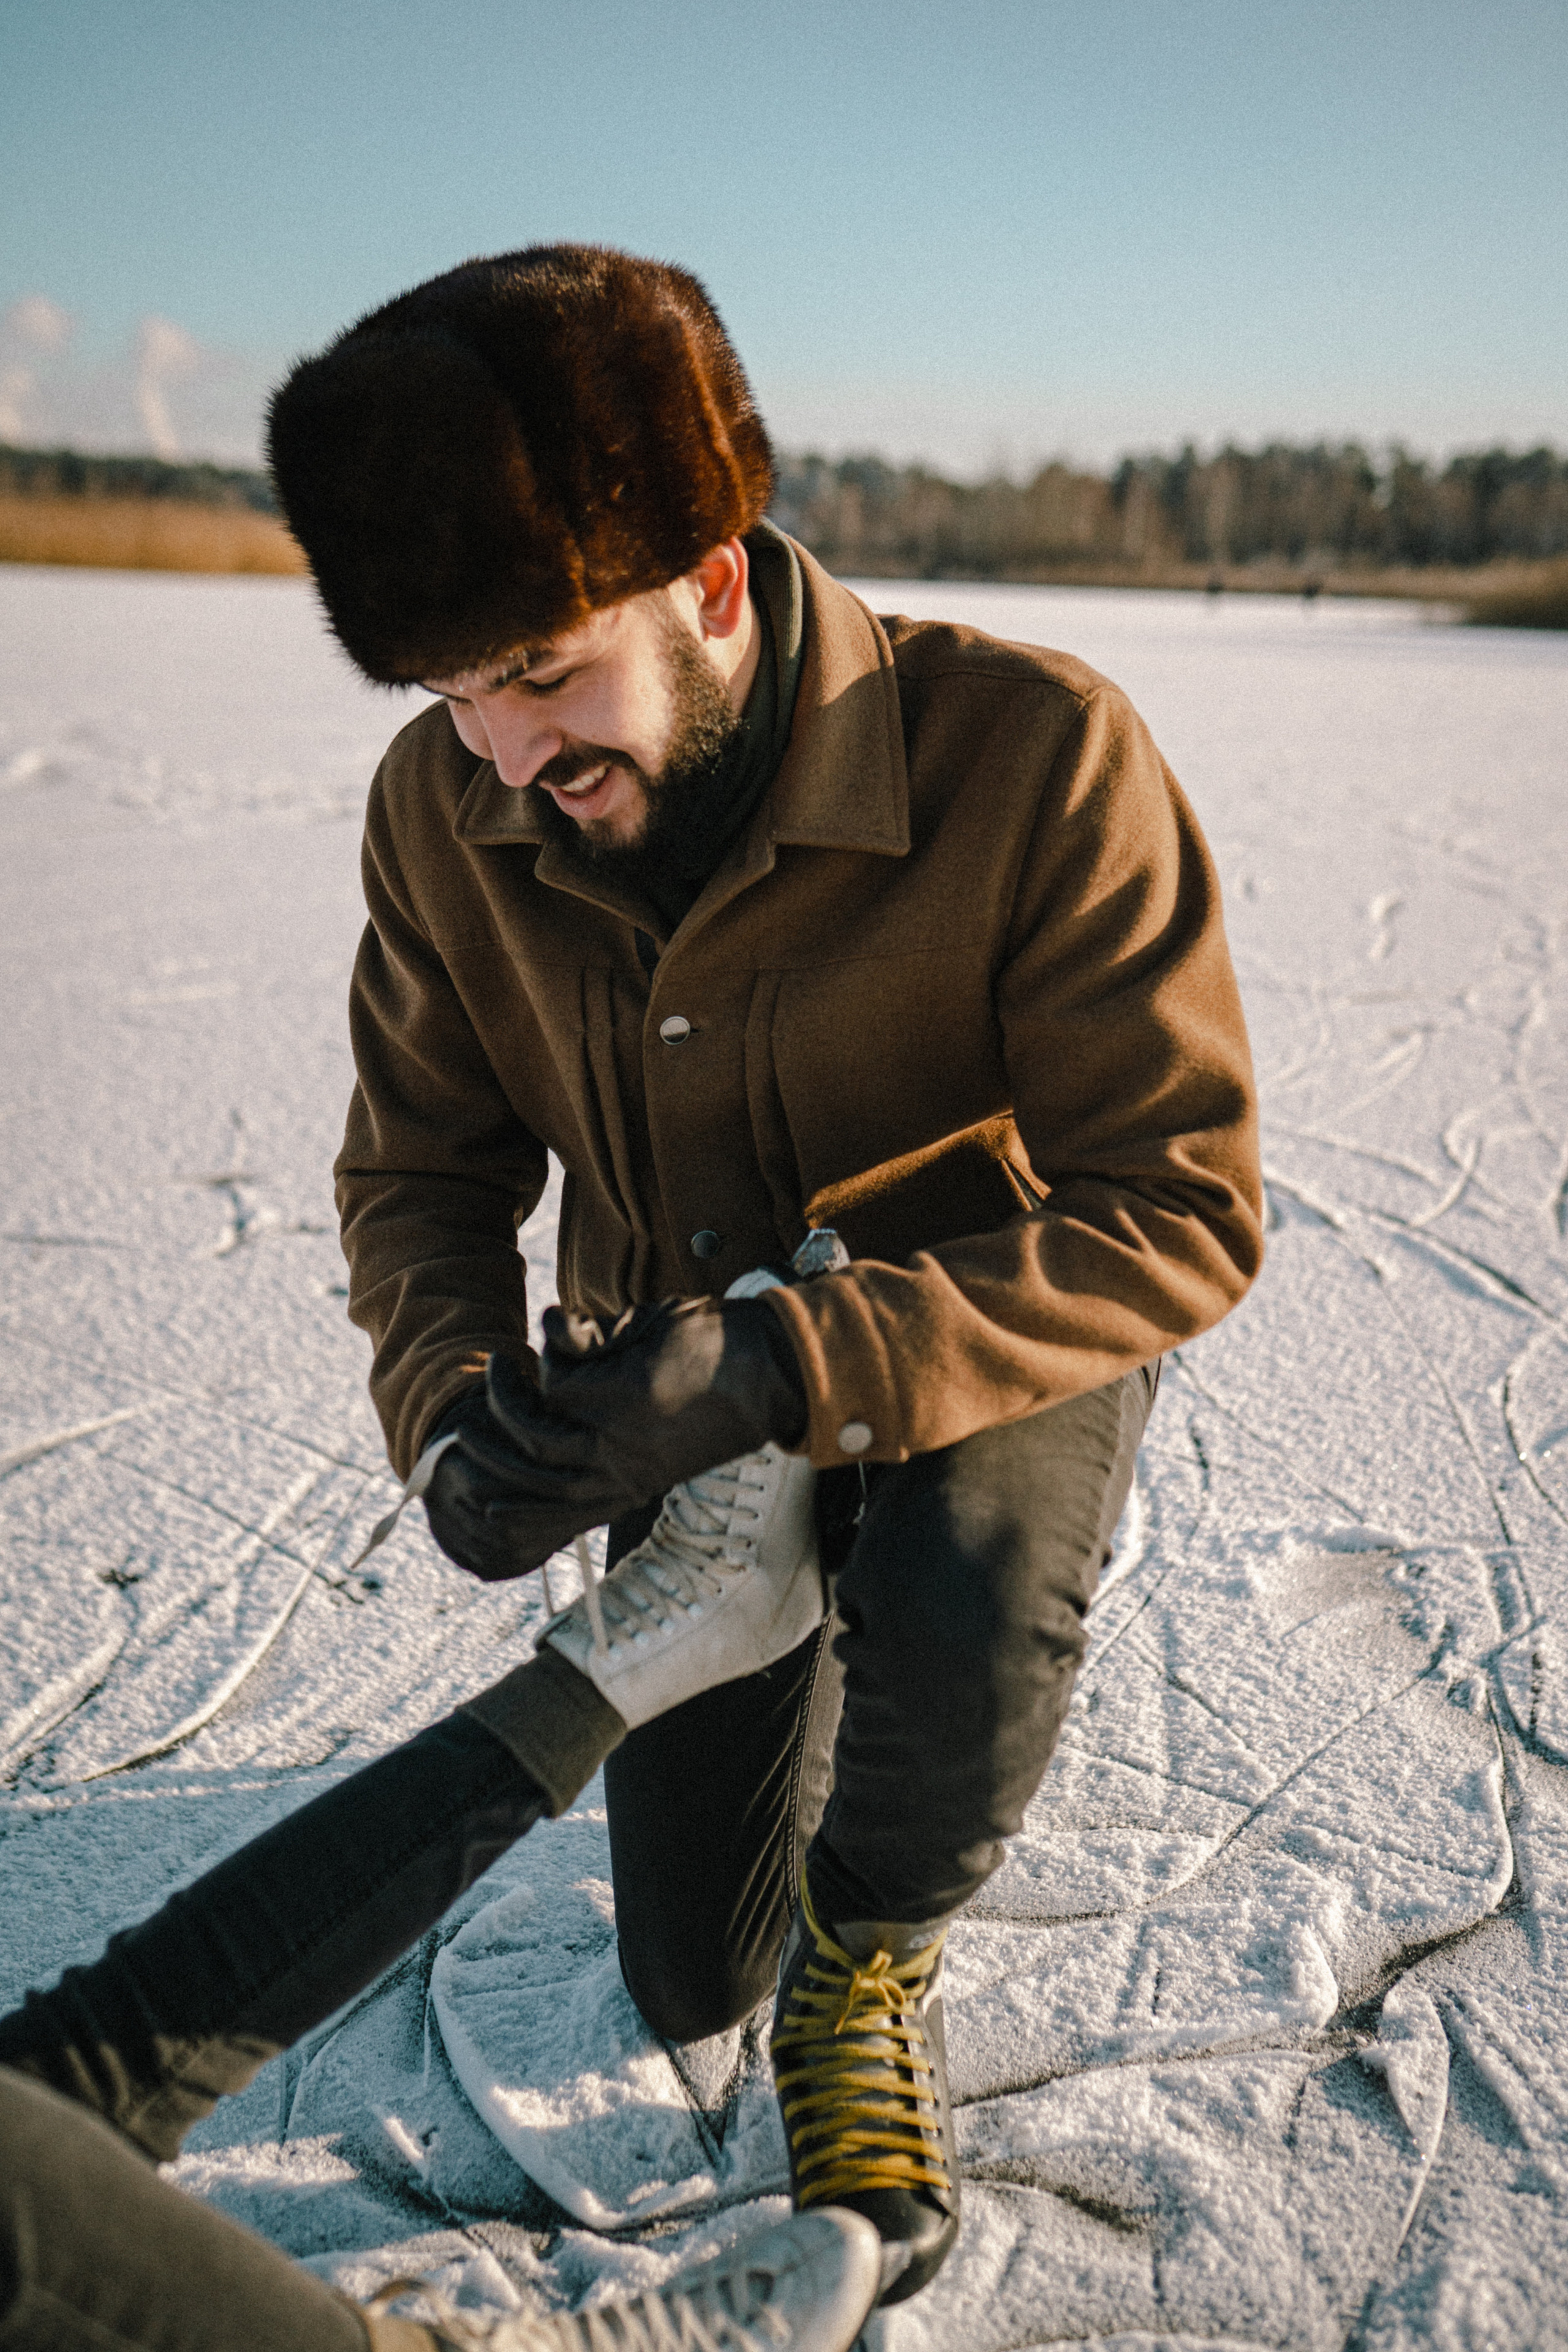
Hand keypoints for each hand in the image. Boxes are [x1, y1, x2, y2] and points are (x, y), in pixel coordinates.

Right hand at [436, 1297, 806, 1579]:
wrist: (773, 1370)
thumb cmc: (722, 1386)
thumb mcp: (657, 1414)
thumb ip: (603, 1405)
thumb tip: (556, 1361)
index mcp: (631, 1484)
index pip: (559, 1511)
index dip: (517, 1508)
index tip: (484, 1503)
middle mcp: (620, 1470)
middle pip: (530, 1475)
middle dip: (489, 1453)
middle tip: (466, 1427)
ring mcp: (618, 1436)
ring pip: (532, 1426)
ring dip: (506, 1396)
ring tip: (498, 1368)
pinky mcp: (620, 1395)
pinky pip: (558, 1376)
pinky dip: (552, 1347)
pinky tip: (558, 1326)